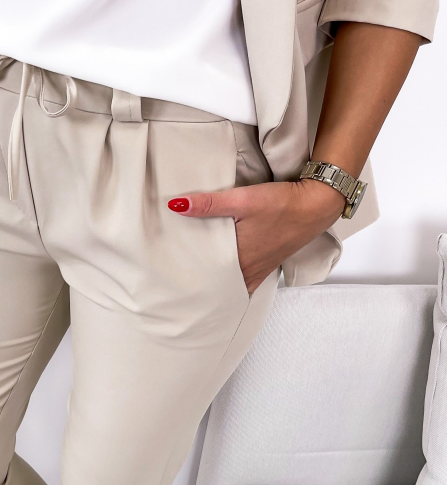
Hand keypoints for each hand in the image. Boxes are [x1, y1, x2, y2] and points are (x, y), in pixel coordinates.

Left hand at [168, 179, 345, 293]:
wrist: (315, 206)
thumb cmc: (281, 204)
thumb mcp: (242, 199)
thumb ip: (209, 204)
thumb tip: (176, 205)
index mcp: (238, 259)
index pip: (204, 275)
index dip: (186, 276)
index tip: (169, 276)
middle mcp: (247, 270)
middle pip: (216, 282)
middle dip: (198, 282)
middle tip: (176, 280)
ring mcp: (258, 270)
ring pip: (230, 284)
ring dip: (215, 283)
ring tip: (194, 281)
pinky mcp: (267, 265)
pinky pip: (245, 281)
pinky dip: (232, 282)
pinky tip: (223, 277)